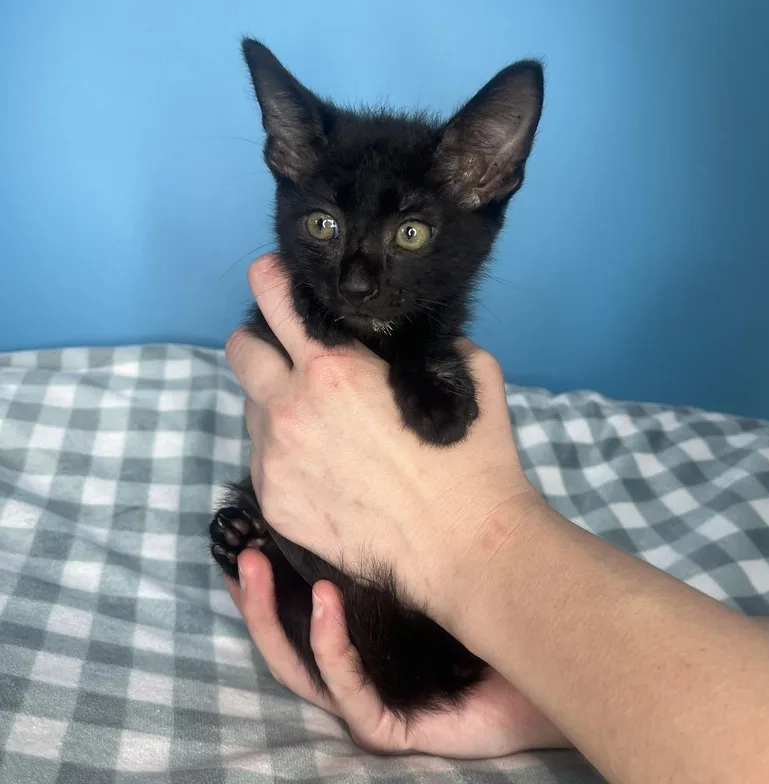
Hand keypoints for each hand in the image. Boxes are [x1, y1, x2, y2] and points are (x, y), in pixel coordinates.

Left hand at [226, 255, 539, 612]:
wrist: (463, 546)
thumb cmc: (472, 460)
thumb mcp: (470, 376)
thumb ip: (430, 347)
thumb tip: (416, 342)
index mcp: (333, 368)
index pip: (274, 300)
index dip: (270, 280)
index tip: (273, 279)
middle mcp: (290, 408)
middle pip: (240, 352)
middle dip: (259, 342)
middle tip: (291, 356)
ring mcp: (275, 461)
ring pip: (253, 412)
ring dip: (277, 406)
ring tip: (321, 429)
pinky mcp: (275, 504)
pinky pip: (265, 462)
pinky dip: (286, 456)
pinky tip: (327, 473)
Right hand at [228, 549, 569, 757]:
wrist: (550, 654)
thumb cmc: (492, 605)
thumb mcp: (432, 558)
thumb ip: (396, 527)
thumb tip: (368, 466)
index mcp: (362, 632)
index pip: (301, 606)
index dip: (270, 576)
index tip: (248, 531)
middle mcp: (358, 668)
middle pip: (287, 640)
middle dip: (257, 598)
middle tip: (241, 552)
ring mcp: (372, 700)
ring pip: (302, 671)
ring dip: (273, 620)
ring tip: (259, 570)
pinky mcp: (393, 726)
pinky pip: (350, 696)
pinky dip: (332, 651)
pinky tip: (325, 604)